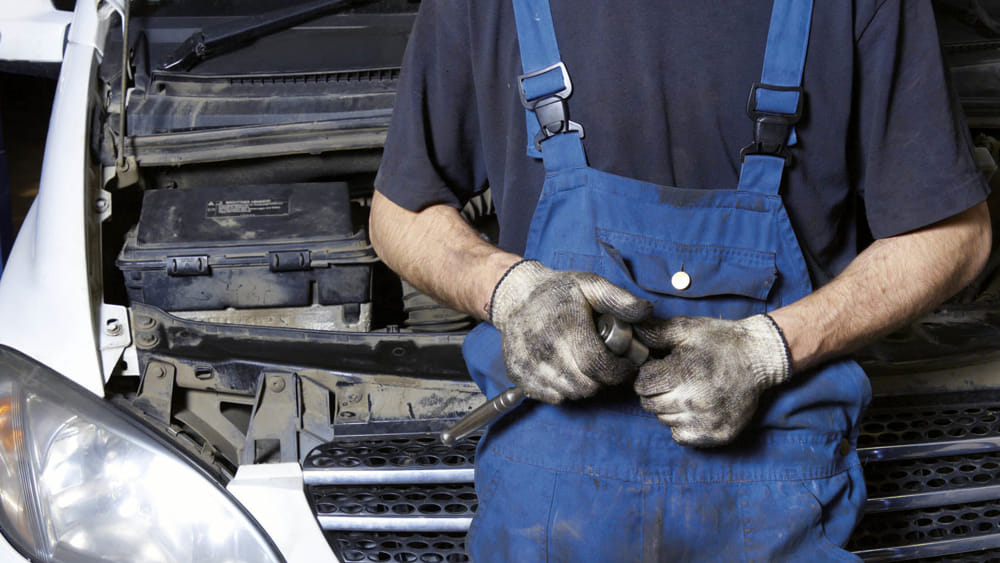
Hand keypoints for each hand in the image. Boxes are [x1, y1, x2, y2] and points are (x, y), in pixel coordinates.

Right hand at [490, 260, 651, 403]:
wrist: (516, 296)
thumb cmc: (558, 291)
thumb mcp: (590, 284)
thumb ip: (620, 299)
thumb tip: (646, 311)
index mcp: (566, 325)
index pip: (597, 366)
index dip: (617, 371)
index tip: (625, 365)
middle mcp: (544, 347)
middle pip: (585, 385)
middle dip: (603, 379)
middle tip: (606, 365)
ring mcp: (528, 364)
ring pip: (570, 393)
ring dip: (585, 385)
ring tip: (587, 366)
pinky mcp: (519, 375)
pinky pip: (552, 397)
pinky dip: (564, 389)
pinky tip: (567, 370)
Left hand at [633, 315, 790, 446]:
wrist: (760, 358)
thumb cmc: (721, 341)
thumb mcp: (688, 329)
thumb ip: (656, 332)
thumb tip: (631, 329)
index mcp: (686, 372)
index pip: (643, 384)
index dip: (647, 375)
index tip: (659, 369)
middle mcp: (696, 400)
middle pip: (650, 404)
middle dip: (655, 391)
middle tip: (672, 380)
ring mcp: (708, 420)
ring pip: (664, 420)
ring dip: (668, 408)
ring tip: (687, 391)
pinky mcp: (718, 435)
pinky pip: (681, 437)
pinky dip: (681, 425)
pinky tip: (693, 408)